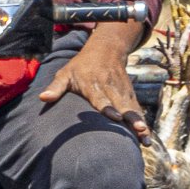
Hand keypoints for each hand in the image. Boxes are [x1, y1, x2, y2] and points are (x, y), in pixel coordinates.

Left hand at [39, 24, 150, 140]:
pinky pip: (137, 109)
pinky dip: (142, 121)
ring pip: (132, 108)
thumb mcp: (65, 73)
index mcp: (93, 83)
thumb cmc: (80, 66)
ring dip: (139, 122)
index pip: (101, 97)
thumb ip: (56, 87)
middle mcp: (110, 87)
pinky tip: (146, 136)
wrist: (106, 50)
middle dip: (130, 117)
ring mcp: (122, 91)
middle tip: (137, 130)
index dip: (107, 107)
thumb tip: (43, 98)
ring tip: (145, 138)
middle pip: (121, 104)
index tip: (114, 116)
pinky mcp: (129, 94)